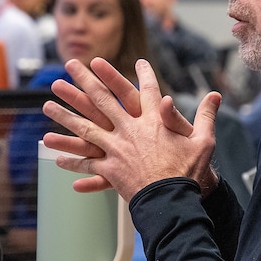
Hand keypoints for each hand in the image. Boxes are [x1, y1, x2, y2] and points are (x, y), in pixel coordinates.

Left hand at [43, 58, 220, 199]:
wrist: (174, 201)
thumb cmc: (191, 172)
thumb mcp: (204, 141)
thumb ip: (205, 116)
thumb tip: (214, 95)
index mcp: (154, 121)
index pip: (147, 91)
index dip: (144, 74)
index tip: (137, 60)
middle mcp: (131, 130)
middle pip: (103, 100)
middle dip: (85, 81)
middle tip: (70, 65)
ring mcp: (117, 149)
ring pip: (85, 128)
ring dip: (65, 115)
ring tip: (47, 104)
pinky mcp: (111, 170)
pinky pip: (88, 164)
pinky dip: (73, 161)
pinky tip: (56, 157)